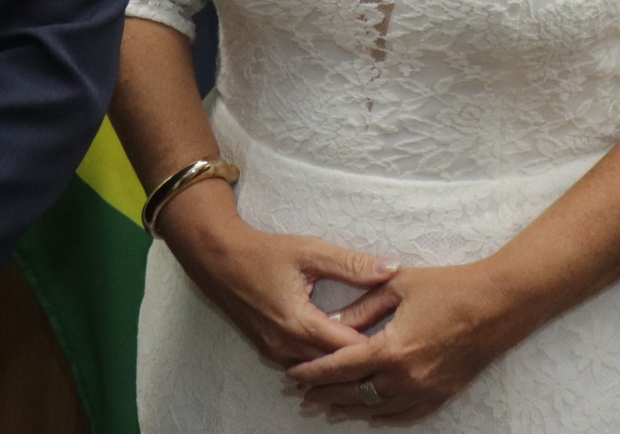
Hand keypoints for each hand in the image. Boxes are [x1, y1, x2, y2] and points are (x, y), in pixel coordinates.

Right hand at [162, 195, 397, 368]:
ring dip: (344, 361)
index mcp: (300, 325)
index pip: (349, 349)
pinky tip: (343, 346)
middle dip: (365, 358)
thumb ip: (352, 264)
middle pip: (337, 366)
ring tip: (374, 348)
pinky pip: (306, 363)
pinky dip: (326, 358)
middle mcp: (288, 348)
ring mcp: (277, 353)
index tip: (401, 334)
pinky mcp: (271, 351)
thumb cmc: (264, 253)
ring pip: (321, 368)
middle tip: (394, 344)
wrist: (219, 261)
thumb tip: (391, 268)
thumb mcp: (311, 251)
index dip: (378, 343)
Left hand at [283, 263, 526, 423]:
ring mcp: (425, 390)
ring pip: (377, 409)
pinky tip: (370, 412)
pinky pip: (405, 414)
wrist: (499, 303)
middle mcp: (406, 377)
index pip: (341, 367)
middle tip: (303, 395)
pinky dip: (382, 415)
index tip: (293, 376)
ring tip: (329, 405)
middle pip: (355, 394)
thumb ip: (362, 307)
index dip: (313, 373)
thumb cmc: (449, 287)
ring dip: (350, 408)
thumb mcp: (399, 286)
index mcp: (392, 349)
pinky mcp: (442, 394)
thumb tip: (332, 324)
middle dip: (325, 394)